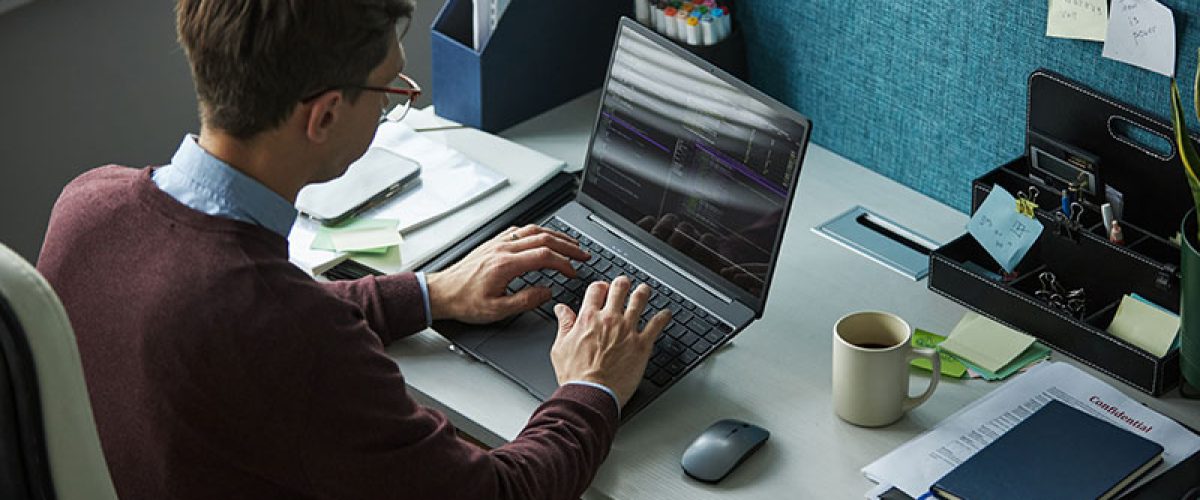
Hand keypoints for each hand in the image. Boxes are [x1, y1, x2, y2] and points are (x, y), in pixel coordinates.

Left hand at [426, 224, 589, 323]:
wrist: (441, 292)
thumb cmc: (464, 301)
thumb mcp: (497, 310)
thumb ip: (525, 301)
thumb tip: (546, 292)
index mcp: (505, 264)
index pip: (544, 256)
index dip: (564, 263)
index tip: (574, 271)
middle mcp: (503, 249)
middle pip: (544, 238)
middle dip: (567, 245)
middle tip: (583, 253)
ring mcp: (498, 243)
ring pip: (533, 230)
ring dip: (556, 235)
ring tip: (571, 243)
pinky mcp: (493, 243)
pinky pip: (520, 230)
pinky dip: (538, 232)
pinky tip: (544, 237)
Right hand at [550, 276, 671, 406]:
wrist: (591, 393)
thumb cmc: (576, 375)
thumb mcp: (561, 347)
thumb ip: (564, 324)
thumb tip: (562, 310)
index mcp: (588, 318)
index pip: (596, 290)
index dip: (600, 286)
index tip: (603, 288)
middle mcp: (609, 320)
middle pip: (619, 289)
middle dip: (623, 283)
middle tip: (625, 283)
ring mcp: (627, 330)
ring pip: (639, 301)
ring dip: (643, 292)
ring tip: (645, 290)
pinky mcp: (642, 344)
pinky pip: (656, 325)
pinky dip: (663, 317)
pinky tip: (666, 314)